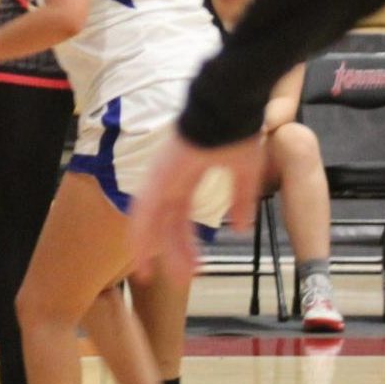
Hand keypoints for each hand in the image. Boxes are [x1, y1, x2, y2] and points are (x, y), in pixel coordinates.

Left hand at [129, 130, 264, 287]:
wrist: (228, 106)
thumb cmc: (235, 130)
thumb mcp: (244, 172)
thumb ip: (240, 199)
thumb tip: (241, 227)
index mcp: (187, 176)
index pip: (180, 215)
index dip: (184, 242)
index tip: (191, 267)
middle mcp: (170, 178)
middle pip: (166, 222)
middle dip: (172, 251)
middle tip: (179, 278)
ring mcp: (161, 175)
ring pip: (148, 219)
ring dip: (150, 247)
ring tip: (149, 274)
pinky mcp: (159, 174)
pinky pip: (144, 209)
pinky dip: (140, 232)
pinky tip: (140, 253)